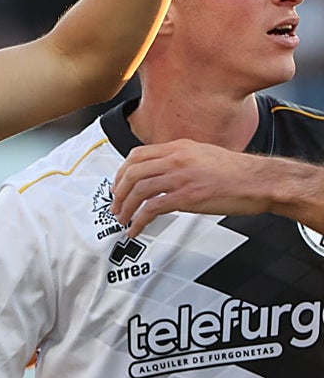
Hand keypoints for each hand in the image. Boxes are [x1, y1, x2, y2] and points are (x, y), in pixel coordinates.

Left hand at [111, 139, 269, 235]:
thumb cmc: (238, 172)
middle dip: (119, 192)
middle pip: (132, 173)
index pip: (137, 155)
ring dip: (125, 208)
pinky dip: (138, 221)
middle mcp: (176, 159)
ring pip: (138, 191)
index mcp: (179, 147)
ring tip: (122, 220)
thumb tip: (163, 172)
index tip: (118, 185)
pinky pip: (152, 209)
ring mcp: (180, 178)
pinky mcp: (186, 197)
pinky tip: (136, 229)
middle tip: (115, 206)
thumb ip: (181, 160)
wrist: (261, 181)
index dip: (121, 172)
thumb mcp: (204, 155)